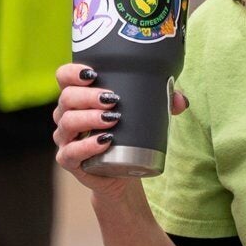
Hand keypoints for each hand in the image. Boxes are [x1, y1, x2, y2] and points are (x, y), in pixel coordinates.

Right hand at [51, 64, 183, 195]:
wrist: (123, 172)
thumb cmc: (128, 135)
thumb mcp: (144, 115)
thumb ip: (162, 103)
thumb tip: (181, 100)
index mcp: (78, 98)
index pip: (64, 77)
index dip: (72, 72)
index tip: (93, 73)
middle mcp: (66, 115)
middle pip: (66, 98)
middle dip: (88, 96)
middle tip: (113, 98)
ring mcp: (65, 139)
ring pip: (67, 123)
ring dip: (89, 118)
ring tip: (112, 118)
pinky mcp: (69, 161)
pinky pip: (70, 152)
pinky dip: (87, 146)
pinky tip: (104, 141)